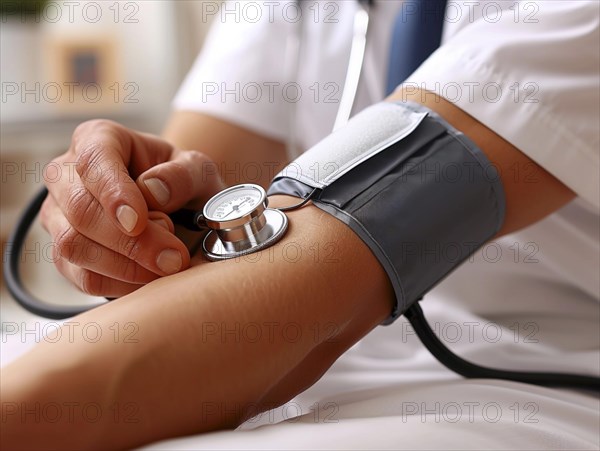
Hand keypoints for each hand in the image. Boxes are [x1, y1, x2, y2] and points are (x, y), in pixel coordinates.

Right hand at [41, 119, 224, 296]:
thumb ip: (184, 174)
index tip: (138, 223)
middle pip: (80, 210)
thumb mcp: (199, 171)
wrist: (180, 212)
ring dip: (127, 266)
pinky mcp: (63, 253)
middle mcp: (67, 174)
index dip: (113, 193)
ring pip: (73, 246)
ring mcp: (59, 216)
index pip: (93, 161)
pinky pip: (81, 276)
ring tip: (168, 265)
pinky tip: (150, 278)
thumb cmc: (184, 184)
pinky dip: (120, 284)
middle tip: (174, 258)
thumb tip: (152, 190)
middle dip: (130, 242)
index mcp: (99, 139)